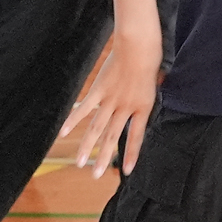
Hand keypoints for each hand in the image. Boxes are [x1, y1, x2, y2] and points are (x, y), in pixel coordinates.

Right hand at [65, 26, 160, 176]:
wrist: (139, 45)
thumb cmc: (152, 60)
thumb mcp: (158, 81)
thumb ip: (152, 94)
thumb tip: (155, 96)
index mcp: (144, 107)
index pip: (137, 136)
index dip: (132, 154)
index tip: (128, 171)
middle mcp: (126, 107)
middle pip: (112, 137)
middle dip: (104, 158)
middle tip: (96, 176)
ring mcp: (111, 100)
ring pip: (96, 128)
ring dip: (87, 147)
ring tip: (80, 163)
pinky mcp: (98, 90)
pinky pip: (84, 108)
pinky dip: (73, 121)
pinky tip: (63, 134)